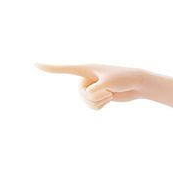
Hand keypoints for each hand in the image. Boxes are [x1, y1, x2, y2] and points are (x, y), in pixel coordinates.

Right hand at [35, 62, 149, 108]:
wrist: (137, 83)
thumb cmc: (124, 78)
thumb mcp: (109, 83)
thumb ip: (96, 90)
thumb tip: (88, 96)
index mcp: (86, 68)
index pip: (65, 68)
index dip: (50, 68)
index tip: (36, 64)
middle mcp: (85, 78)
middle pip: (81, 94)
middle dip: (95, 97)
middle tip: (108, 91)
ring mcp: (90, 87)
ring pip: (86, 103)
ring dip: (100, 102)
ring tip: (110, 93)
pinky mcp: (96, 96)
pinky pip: (92, 107)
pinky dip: (102, 106)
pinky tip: (109, 98)